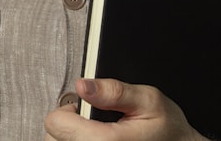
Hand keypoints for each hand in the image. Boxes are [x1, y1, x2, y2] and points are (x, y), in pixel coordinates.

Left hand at [43, 78, 207, 140]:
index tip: (85, 107)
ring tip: (96, 133)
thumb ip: (114, 91)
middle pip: (52, 138)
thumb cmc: (168, 131)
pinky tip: (95, 140)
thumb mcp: (148, 100)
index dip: (68, 109)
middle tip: (95, 121)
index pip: (54, 124)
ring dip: (72, 137)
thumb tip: (83, 85)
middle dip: (69, 125)